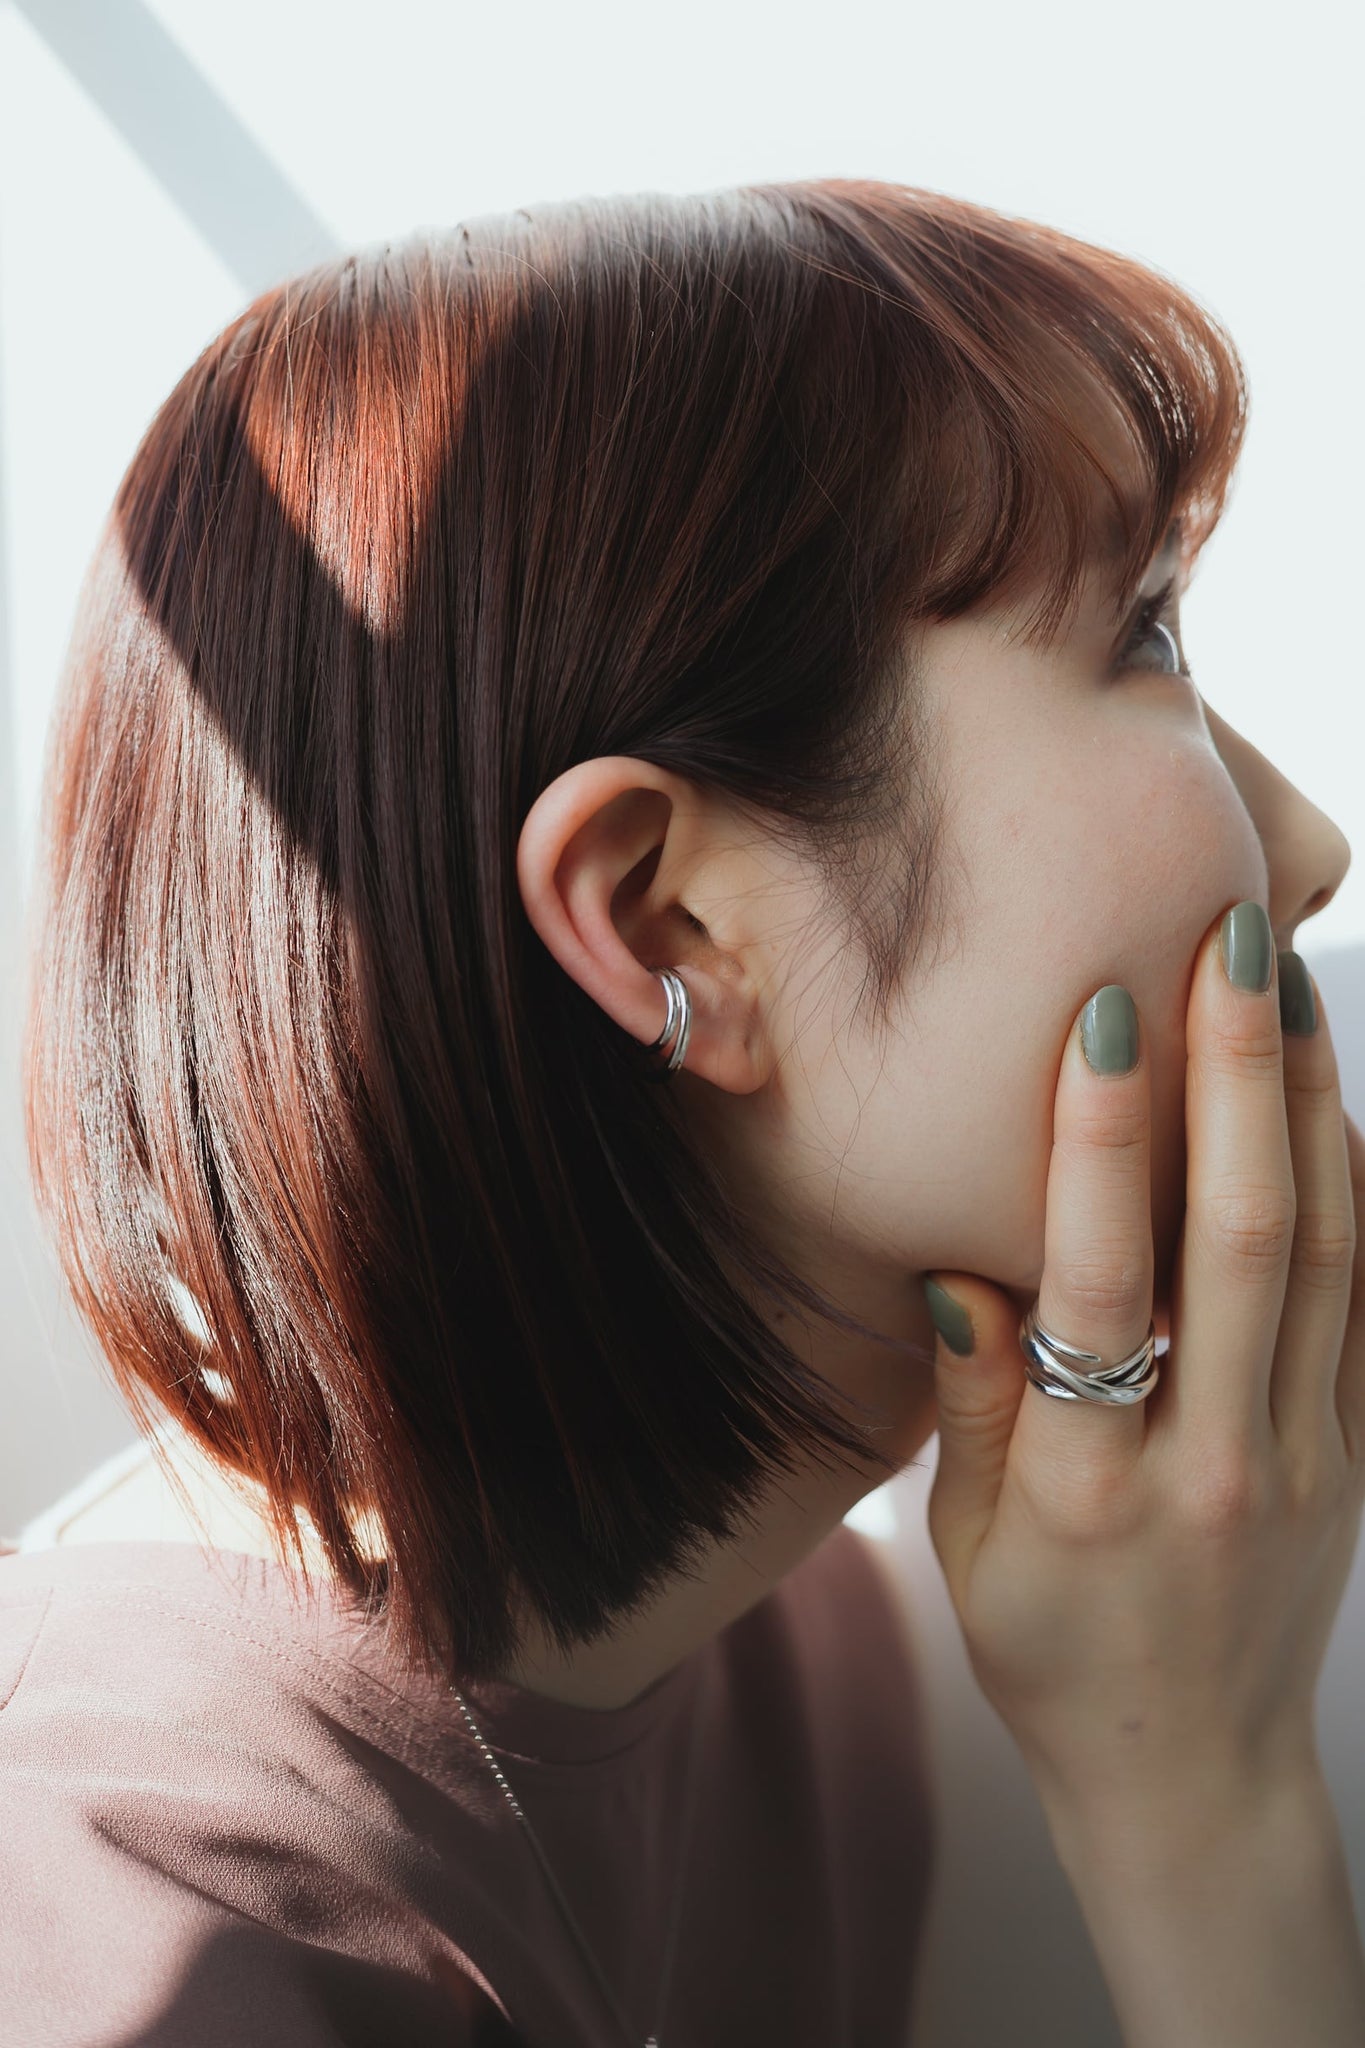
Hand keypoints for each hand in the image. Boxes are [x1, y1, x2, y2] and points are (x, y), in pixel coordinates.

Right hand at [920, 902, 1364, 1846]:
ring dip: (1309, 1108)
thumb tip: (966, 1268)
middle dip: (1237, 1077)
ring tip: (1288, 983)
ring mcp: (1302, 1458)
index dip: (1104, 1144)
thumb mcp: (967, 1549)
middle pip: (1243, 1243)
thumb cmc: (1050, 1654)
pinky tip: (1341, 1103)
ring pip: (1328, 1258)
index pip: (1103, 1284)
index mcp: (1089, 1486)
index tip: (1105, 1015)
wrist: (1192, 1776)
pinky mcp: (1354, 1455)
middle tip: (1231, 940)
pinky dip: (1364, 1195)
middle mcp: (1211, 1460)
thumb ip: (970, 1406)